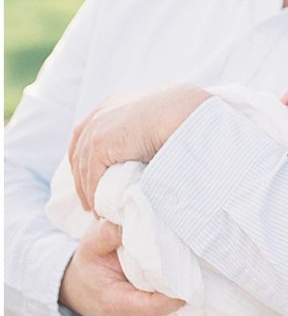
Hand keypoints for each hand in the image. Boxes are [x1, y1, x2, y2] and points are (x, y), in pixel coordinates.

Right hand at [59, 221, 209, 315]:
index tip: (193, 286)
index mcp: (114, 301)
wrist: (75, 290)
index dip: (173, 300)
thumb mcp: (91, 245)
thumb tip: (128, 222)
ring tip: (222, 307)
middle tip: (220, 300)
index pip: (149, 308)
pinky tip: (209, 311)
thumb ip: (108, 233)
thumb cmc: (88, 264)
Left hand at [69, 84, 209, 211]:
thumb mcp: (152, 118)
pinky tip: (102, 208)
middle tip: (88, 199)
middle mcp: (99, 115)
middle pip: (79, 153)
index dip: (85, 159)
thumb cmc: (177, 115)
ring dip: (88, 191)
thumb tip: (145, 144)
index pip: (85, 134)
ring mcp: (97, 128)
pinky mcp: (100, 143)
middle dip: (81, 178)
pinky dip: (95, 194)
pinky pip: (92, 176)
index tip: (88, 178)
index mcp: (110, 105)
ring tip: (97, 210)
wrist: (179, 111)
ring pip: (83, 168)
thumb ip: (141, 128)